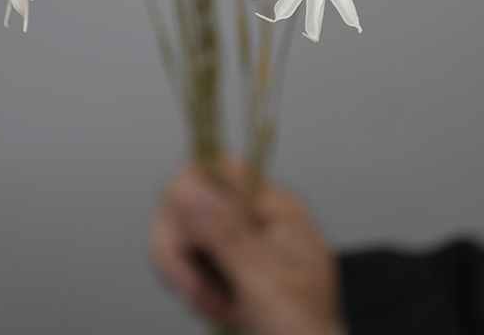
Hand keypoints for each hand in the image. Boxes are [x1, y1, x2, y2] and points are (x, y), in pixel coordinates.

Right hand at [151, 157, 340, 334]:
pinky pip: (185, 257)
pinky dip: (191, 287)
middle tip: (201, 291)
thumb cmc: (304, 333)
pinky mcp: (225, 257)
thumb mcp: (267, 287)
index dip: (186, 197)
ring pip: (179, 229)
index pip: (213, 166)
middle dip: (181, 248)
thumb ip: (227, 235)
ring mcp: (238, 233)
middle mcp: (254, 210)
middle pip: (187, 197)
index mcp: (274, 205)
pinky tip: (215, 308)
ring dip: (185, 274)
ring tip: (218, 307)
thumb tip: (188, 188)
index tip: (189, 245)